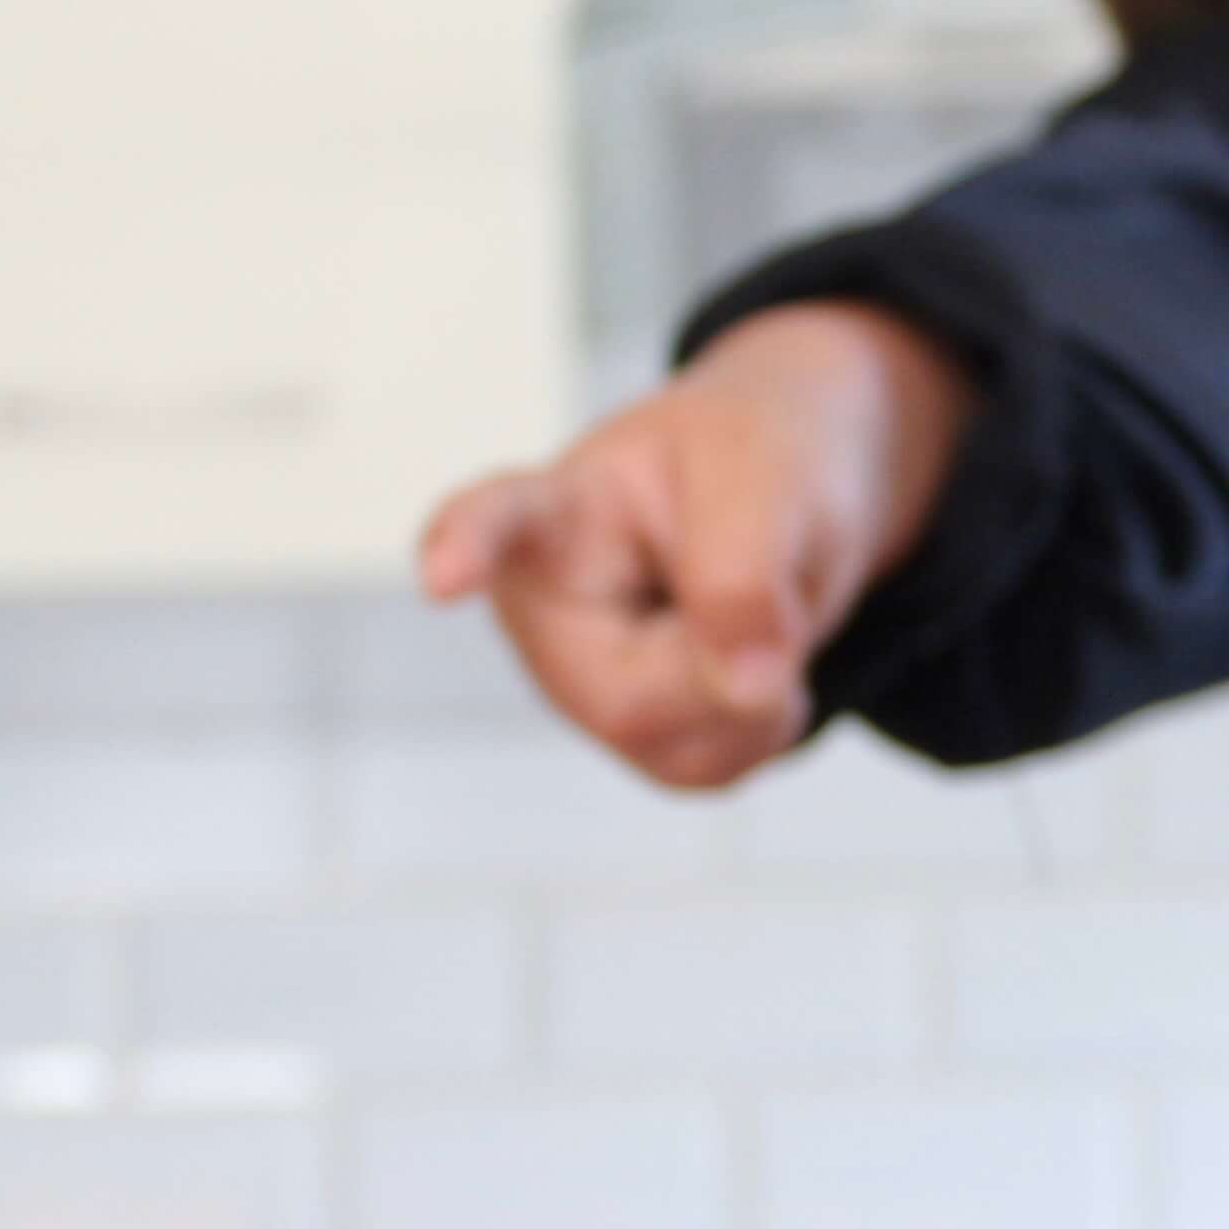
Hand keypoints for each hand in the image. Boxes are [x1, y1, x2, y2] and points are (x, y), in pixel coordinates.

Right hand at [416, 302, 968, 787]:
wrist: (786, 489)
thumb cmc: (752, 459)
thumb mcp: (768, 479)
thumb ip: (744, 574)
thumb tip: (744, 690)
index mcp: (558, 513)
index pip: (497, 527)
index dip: (466, 548)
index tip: (442, 573)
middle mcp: (545, 610)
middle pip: (626, 701)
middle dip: (725, 663)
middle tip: (763, 582)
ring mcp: (581, 682)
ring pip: (677, 748)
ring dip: (757, 694)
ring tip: (746, 609)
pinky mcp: (632, 732)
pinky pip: (711, 768)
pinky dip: (765, 723)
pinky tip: (749, 661)